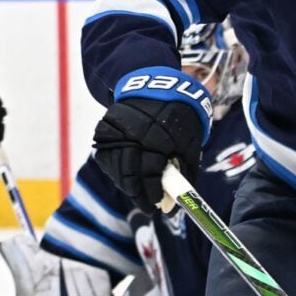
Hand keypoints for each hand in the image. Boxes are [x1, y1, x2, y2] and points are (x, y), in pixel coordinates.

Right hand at [92, 65, 210, 212]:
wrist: (157, 88)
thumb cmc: (179, 117)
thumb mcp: (190, 142)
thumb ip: (186, 169)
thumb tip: (181, 196)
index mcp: (157, 138)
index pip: (150, 175)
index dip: (152, 194)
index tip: (157, 207)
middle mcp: (132, 135)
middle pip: (128, 175)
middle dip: (137, 194)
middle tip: (146, 204)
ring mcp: (116, 132)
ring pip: (115, 168)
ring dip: (126, 184)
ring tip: (138, 192)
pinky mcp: (104, 130)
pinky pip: (106, 158)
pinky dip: (116, 170)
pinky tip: (127, 176)